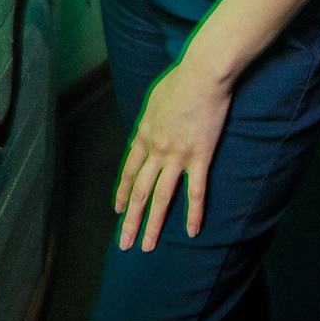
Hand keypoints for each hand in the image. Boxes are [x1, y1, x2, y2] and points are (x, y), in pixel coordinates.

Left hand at [114, 61, 231, 249]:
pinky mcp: (199, 157)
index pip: (129, 171)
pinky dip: (193, 214)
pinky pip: (195, 192)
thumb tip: (150, 128)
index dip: (122, 192)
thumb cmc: (180, 79)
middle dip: (130, 219)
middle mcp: (156, 150)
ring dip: (152, 224)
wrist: (202, 74)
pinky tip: (191, 232)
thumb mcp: (154, 99)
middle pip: (139, 190)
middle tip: (124, 243)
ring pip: (160, 197)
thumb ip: (151, 119)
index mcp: (144, 134)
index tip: (117, 210)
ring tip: (147, 246)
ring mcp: (177, 156)